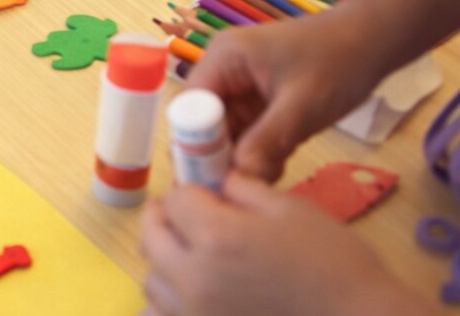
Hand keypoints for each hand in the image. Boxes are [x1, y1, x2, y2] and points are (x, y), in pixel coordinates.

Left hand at [141, 175, 429, 315]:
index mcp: (215, 236)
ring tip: (192, 260)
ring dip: (164, 264)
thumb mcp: (291, 210)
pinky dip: (168, 306)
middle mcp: (193, 279)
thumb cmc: (336, 265)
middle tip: (189, 218)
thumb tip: (213, 184)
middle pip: (151, 238)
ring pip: (151, 284)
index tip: (206, 195)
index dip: (191, 192)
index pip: (175, 200)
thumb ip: (241, 190)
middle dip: (167, 220)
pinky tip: (196, 299)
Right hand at [185, 12, 376, 180]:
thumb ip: (268, 142)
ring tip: (262, 181)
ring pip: (224, 130)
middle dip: (218, 155)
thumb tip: (239, 180)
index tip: (212, 181)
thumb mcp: (303, 106)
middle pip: (202, 121)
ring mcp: (240, 84)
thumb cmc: (338, 62)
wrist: (374, 40)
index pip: (189, 107)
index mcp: (223, 59)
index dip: (193, 144)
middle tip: (239, 188)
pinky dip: (256, 150)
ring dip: (239, 156)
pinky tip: (274, 167)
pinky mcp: (258, 97)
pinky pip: (245, 129)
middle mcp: (222, 70)